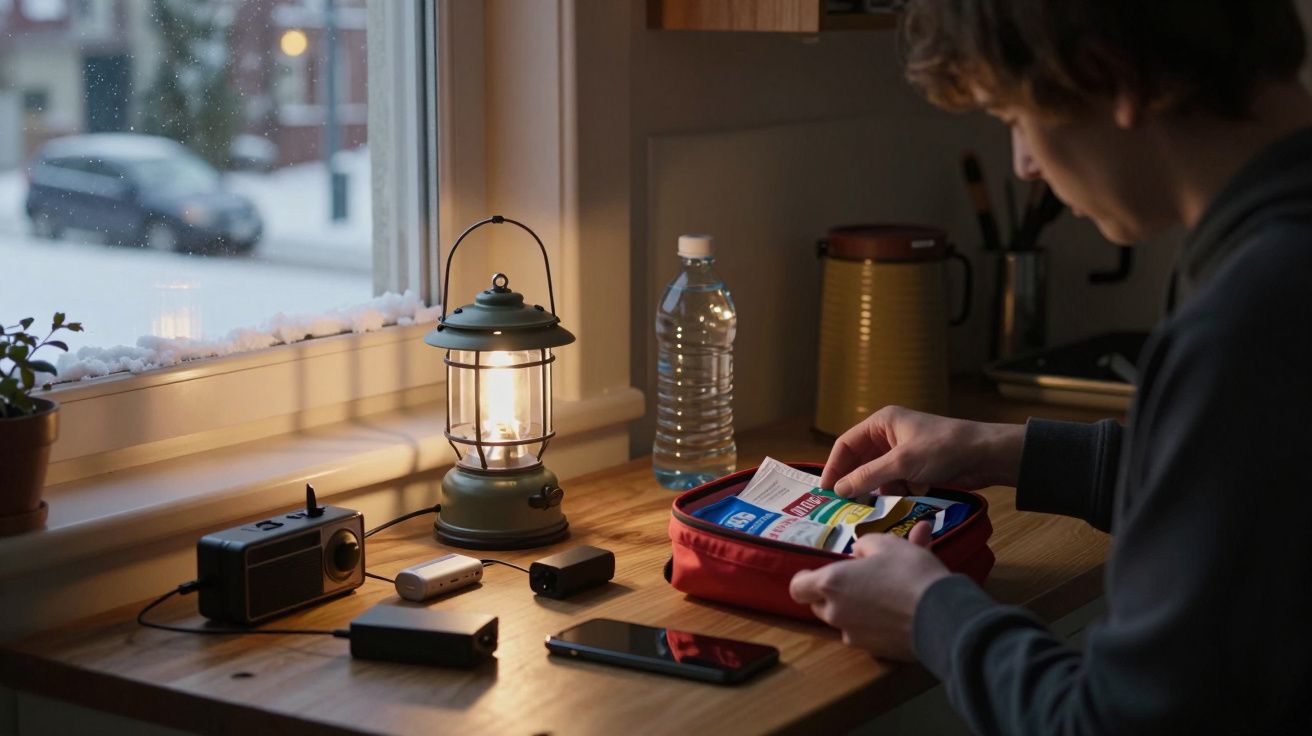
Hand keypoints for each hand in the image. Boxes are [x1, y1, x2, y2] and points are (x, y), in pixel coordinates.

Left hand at [788, 522, 948, 659]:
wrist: (941, 615)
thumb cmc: (909, 572)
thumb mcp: (887, 543)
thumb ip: (865, 545)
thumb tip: (859, 552)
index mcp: (831, 584)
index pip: (797, 588)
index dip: (804, 580)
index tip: (815, 574)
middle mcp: (836, 613)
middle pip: (820, 606)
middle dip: (833, 594)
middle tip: (856, 581)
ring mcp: (854, 636)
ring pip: (845, 621)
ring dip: (856, 608)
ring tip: (887, 590)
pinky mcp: (875, 651)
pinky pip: (867, 634)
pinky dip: (876, 623)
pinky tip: (900, 609)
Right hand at [820, 405, 1025, 497]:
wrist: (985, 455)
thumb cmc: (944, 449)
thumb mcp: (903, 463)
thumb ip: (868, 476)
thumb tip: (839, 489)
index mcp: (882, 423)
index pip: (846, 444)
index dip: (834, 467)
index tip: (826, 491)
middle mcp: (889, 435)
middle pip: (860, 461)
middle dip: (857, 481)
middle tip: (846, 505)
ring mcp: (902, 452)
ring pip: (877, 475)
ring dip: (880, 489)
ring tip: (881, 503)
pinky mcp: (916, 467)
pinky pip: (895, 482)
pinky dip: (897, 491)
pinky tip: (908, 496)